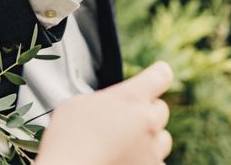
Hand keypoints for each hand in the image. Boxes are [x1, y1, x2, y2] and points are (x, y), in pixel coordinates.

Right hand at [36, 61, 172, 164]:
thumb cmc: (67, 142)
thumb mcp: (78, 104)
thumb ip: (102, 100)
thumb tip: (105, 106)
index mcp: (131, 97)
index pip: (161, 75)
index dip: (158, 75)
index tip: (153, 81)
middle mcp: (148, 122)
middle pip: (161, 109)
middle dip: (145, 113)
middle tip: (124, 122)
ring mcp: (152, 151)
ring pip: (163, 139)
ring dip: (150, 139)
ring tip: (125, 145)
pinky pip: (157, 164)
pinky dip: (144, 162)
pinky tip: (123, 161)